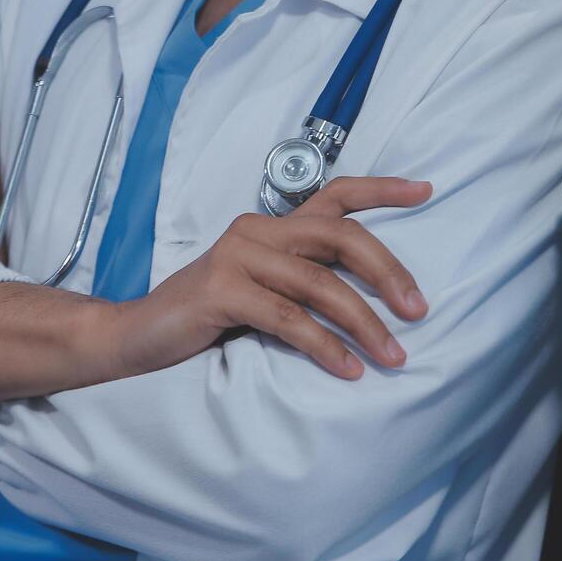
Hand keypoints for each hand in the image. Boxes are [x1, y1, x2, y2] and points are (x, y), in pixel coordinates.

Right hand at [117, 177, 433, 380]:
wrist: (135, 337)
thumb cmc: (206, 321)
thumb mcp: (261, 292)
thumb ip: (302, 283)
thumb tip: (373, 304)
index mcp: (271, 227)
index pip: (336, 195)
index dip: (382, 190)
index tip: (426, 190)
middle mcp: (256, 231)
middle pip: (341, 237)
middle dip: (389, 272)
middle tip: (418, 311)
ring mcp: (236, 257)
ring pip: (320, 284)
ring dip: (364, 324)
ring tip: (393, 356)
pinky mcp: (221, 291)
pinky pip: (288, 319)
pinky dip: (324, 347)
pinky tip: (348, 370)